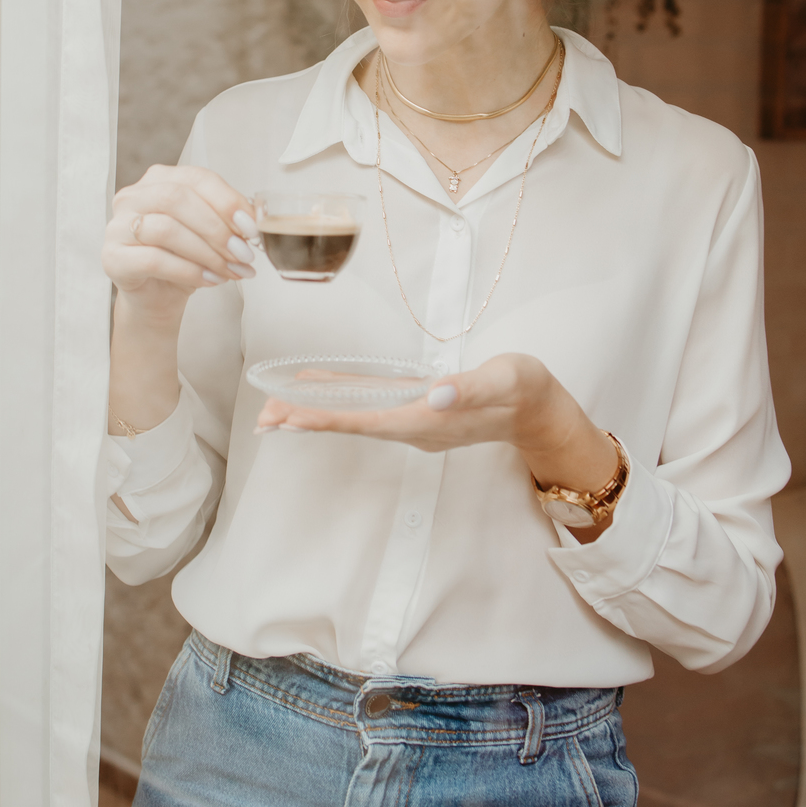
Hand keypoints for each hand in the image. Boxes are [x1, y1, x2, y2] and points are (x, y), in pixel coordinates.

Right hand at [104, 164, 257, 326]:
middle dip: (217, 227)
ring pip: (166, 229)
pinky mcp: (112, 258)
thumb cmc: (183, 259)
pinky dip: (189, 271)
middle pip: (177, 198)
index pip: (196, 178)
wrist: (157, 299)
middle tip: (243, 252)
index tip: (252, 227)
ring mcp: (117, 227)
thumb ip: (228, 219)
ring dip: (207, 252)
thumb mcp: (210, 234)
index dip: (228, 201)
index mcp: (158, 180)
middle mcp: (132, 197)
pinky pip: (154, 260)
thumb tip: (257, 217)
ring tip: (230, 270)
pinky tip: (210, 280)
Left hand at [255, 351, 616, 495]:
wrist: (543, 412)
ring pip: (357, 418)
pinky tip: (320, 388)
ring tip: (276, 410)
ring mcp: (415, 421)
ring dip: (318, 414)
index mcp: (429, 420)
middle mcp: (415, 426)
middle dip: (308, 421)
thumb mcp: (506, 380)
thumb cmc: (526, 391)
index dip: (326, 418)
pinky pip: (371, 406)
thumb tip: (433, 394)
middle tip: (262, 418)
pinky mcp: (419, 409)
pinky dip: (342, 399)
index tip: (289, 418)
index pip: (366, 421)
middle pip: (351, 425)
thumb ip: (470, 387)